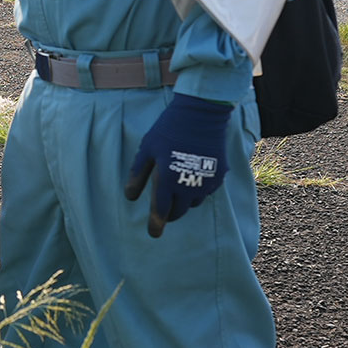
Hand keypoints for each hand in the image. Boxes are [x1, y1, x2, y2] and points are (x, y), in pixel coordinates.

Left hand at [124, 93, 234, 237]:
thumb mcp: (147, 149)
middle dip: (169, 214)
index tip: (153, 234)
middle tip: (163, 209)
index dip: (155, 225)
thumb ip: (138, 174)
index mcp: (167, 179)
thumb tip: (129, 197)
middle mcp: (188, 186)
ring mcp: (205, 182)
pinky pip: (205, 192)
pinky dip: (196, 189)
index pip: (160, 211)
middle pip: (178, 212)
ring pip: (192, 203)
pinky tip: (191, 175)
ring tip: (177, 185)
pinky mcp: (218, 177)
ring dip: (183, 201)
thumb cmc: (169, 129)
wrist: (202, 113)